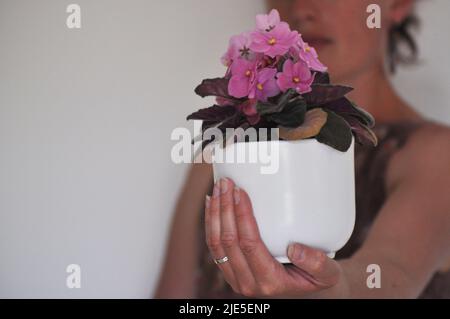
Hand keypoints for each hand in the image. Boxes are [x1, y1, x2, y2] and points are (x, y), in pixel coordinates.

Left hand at [204, 177, 344, 297]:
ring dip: (215, 213)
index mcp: (270, 282)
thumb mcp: (328, 273)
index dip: (242, 216)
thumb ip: (317, 263)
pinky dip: (211, 222)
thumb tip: (294, 248)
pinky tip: (212, 203)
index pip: (250, 244)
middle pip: (228, 241)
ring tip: (218, 188)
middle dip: (224, 208)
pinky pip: (214, 246)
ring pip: (216, 243)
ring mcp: (235, 278)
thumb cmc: (316, 279)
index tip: (241, 192)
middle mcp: (248, 283)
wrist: (304, 294)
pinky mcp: (229, 270)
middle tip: (226, 183)